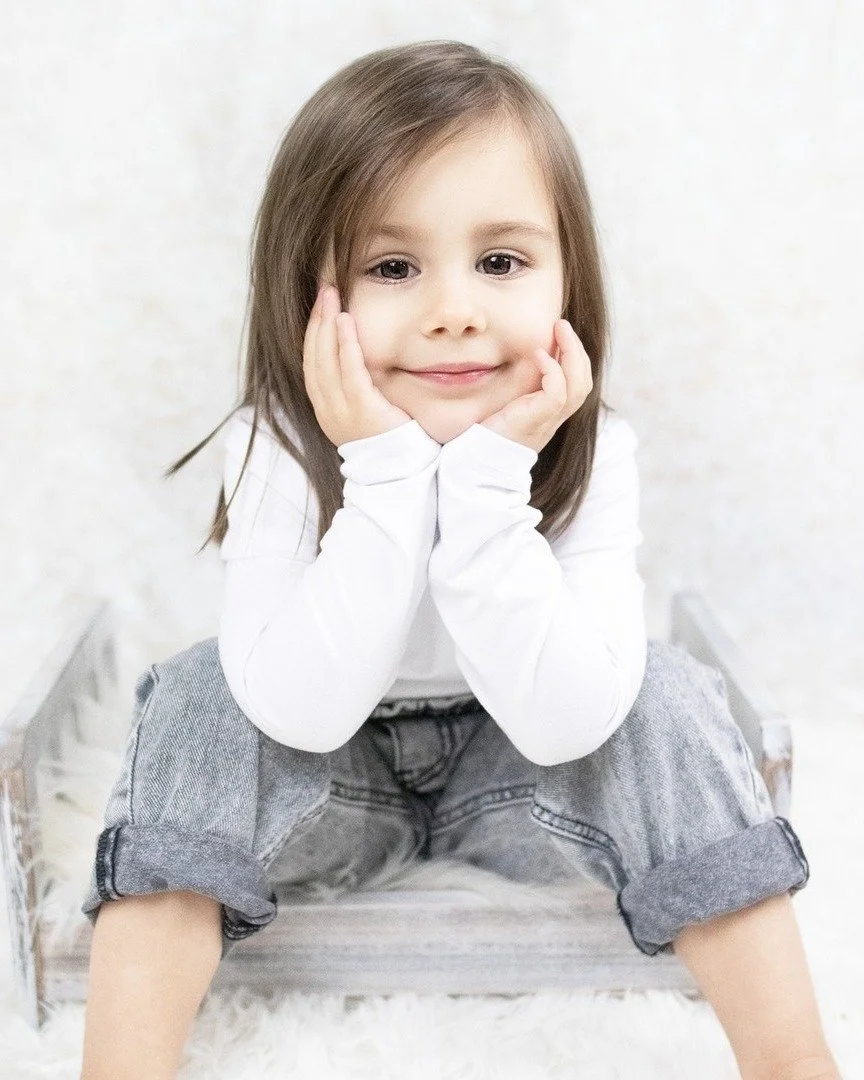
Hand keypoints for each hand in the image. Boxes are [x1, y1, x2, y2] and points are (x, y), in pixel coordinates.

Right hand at [303, 284, 412, 447]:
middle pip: (313, 357)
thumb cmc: (390, 439)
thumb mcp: (366, 410)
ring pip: (325, 361)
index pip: (312, 363)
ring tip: (332, 298)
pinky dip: (346, 345)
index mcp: (326, 409)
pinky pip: (349, 372)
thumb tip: (359, 357)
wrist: (400, 475)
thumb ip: (358, 386)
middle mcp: (327, 410)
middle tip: (324, 290)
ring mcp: (342, 412)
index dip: (313, 331)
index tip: (320, 305)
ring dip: (327, 325)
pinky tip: (347, 322)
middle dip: (317, 321)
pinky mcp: (362, 411)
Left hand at [480, 320, 592, 453]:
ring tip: (558, 330)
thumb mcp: (503, 409)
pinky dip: (552, 372)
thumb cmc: (483, 438)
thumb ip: (513, 392)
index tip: (561, 335)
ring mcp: (545, 423)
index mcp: (548, 417)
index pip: (577, 385)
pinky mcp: (532, 423)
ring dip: (572, 354)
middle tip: (562, 324)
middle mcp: (552, 421)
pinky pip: (555, 396)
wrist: (474, 468)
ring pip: (578, 388)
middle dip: (578, 350)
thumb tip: (509, 362)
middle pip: (584, 384)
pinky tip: (538, 356)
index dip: (576, 359)